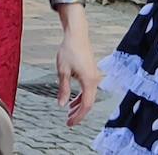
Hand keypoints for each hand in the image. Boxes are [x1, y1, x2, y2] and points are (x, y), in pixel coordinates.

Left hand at [55, 4, 100, 126]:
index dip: (78, 116)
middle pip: (89, 103)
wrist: (77, 34)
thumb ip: (63, 89)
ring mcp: (94, 76)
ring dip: (79, 105)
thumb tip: (62, 105)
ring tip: (69, 112)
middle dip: (79, 113)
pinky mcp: (92, 73)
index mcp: (89, 81)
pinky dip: (81, 96)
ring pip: (89, 96)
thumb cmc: (69, 50)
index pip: (86, 105)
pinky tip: (72, 100)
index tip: (70, 123)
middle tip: (68, 121)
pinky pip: (88, 89)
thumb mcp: (63, 71)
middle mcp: (95, 80)